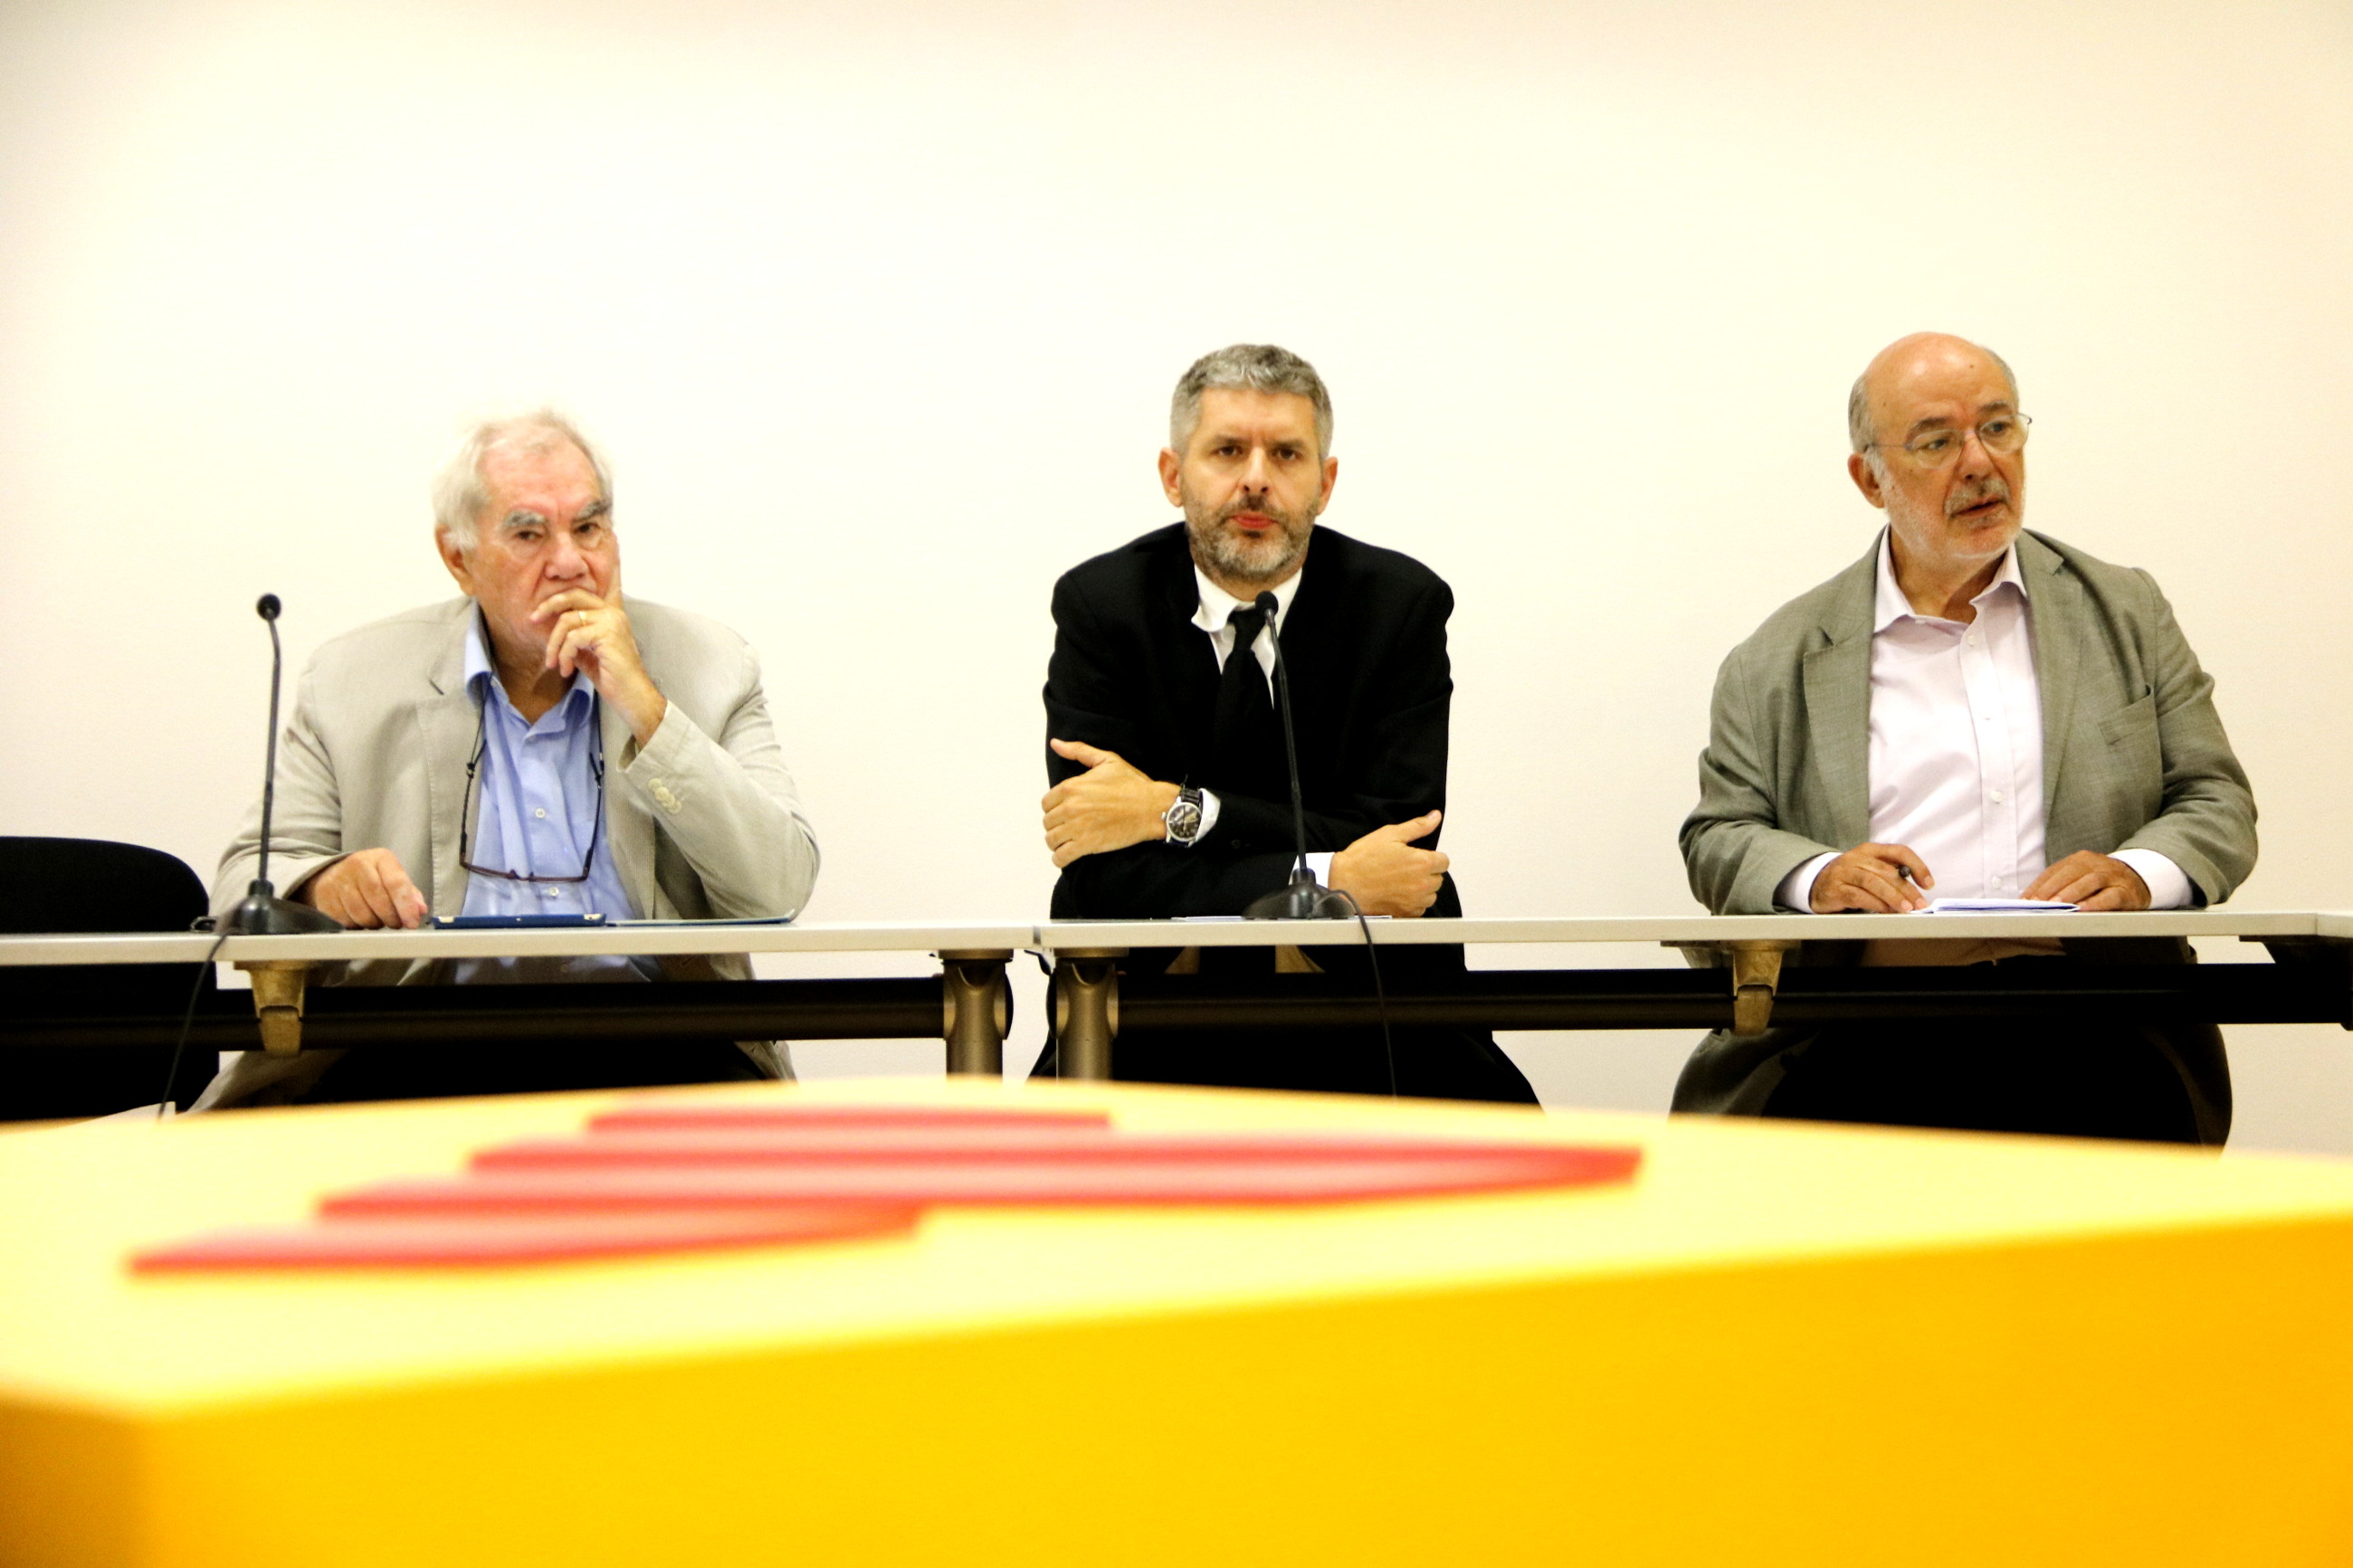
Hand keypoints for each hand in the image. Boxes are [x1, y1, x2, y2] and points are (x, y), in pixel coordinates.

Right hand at [296, 848, 428, 928]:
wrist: (334, 874)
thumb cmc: (371, 878)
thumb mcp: (392, 878)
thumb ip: (410, 894)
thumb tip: (420, 910)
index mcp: (380, 858)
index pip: (396, 883)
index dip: (406, 906)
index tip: (412, 923)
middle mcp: (358, 865)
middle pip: (378, 899)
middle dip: (391, 917)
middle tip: (396, 923)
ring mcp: (339, 880)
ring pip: (362, 913)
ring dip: (374, 923)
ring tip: (379, 920)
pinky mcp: (325, 896)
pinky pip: (346, 920)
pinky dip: (358, 925)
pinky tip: (361, 919)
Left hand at [530, 589, 666, 744]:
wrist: (632, 697)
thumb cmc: (612, 679)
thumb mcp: (587, 654)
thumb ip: (573, 639)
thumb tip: (549, 631)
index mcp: (610, 615)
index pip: (580, 595)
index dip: (557, 599)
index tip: (537, 614)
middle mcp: (613, 613)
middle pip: (573, 596)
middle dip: (548, 607)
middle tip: (532, 621)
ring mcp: (612, 621)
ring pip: (568, 621)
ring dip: (554, 645)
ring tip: (553, 664)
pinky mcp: (608, 633)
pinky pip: (573, 638)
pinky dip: (564, 655)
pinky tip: (567, 670)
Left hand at [1042, 739, 1179, 868]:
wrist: (1153, 808)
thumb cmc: (1133, 784)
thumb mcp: (1107, 760)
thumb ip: (1078, 751)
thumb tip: (1056, 743)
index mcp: (1071, 787)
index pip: (1046, 803)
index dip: (1055, 808)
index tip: (1066, 812)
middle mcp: (1070, 807)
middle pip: (1047, 822)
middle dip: (1057, 825)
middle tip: (1070, 827)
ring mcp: (1078, 827)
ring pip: (1051, 840)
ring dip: (1057, 842)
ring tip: (1069, 841)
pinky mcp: (1087, 845)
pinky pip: (1061, 857)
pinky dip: (1060, 858)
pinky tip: (1067, 855)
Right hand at [1329, 811, 1447, 917]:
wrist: (1344, 884)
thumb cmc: (1363, 860)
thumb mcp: (1390, 834)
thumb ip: (1417, 826)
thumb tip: (1434, 817)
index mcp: (1422, 862)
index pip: (1444, 861)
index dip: (1431, 857)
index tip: (1417, 857)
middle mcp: (1422, 884)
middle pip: (1438, 878)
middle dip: (1426, 872)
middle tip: (1405, 867)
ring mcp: (1415, 901)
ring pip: (1430, 894)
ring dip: (1422, 888)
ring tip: (1401, 880)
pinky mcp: (1406, 913)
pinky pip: (1420, 908)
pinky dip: (1413, 902)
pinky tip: (1397, 892)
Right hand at [1811, 843, 1933, 912]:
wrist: (1817, 883)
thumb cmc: (1851, 878)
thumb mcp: (1870, 870)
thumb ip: (1891, 876)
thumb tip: (1916, 894)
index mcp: (1870, 850)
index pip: (1899, 852)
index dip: (1917, 866)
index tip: (1928, 884)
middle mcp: (1856, 858)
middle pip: (1886, 871)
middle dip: (1906, 888)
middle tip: (1919, 903)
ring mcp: (1844, 873)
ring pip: (1872, 882)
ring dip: (1892, 897)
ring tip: (1906, 909)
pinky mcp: (1835, 889)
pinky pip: (1857, 896)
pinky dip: (1875, 904)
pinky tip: (1886, 911)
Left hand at [2024, 851, 2149, 910]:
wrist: (2140, 881)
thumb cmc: (2102, 883)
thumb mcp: (2081, 879)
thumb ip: (2060, 886)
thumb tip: (2031, 901)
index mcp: (2080, 860)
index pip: (2055, 871)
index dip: (2038, 885)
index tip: (2025, 900)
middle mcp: (2096, 864)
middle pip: (2070, 873)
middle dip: (2051, 888)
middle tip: (2037, 902)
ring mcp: (2113, 876)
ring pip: (2089, 881)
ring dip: (2071, 893)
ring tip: (2056, 905)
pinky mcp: (2127, 891)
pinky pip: (2110, 896)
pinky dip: (2096, 903)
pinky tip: (2083, 909)